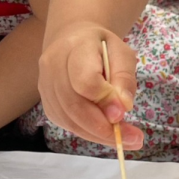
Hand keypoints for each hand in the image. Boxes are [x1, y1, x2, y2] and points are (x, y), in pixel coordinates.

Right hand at [38, 26, 143, 150]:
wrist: (73, 40)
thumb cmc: (102, 47)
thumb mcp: (122, 53)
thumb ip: (124, 78)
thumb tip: (122, 108)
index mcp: (74, 47)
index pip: (84, 80)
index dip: (104, 100)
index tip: (124, 114)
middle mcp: (53, 66)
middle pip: (74, 105)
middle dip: (104, 127)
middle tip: (132, 138)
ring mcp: (46, 86)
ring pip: (69, 120)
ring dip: (98, 135)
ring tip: (125, 139)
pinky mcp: (47, 103)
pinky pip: (67, 124)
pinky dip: (89, 133)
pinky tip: (107, 133)